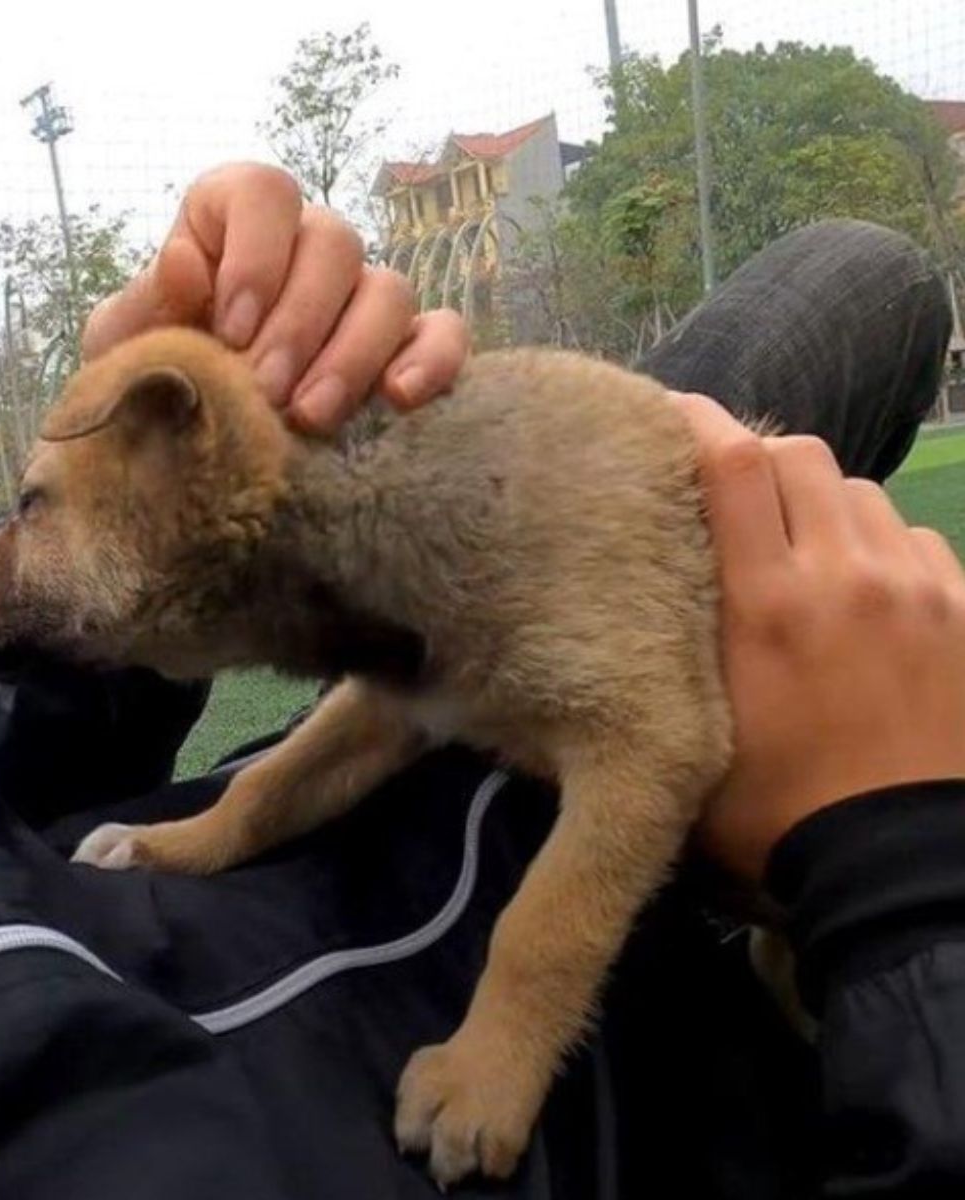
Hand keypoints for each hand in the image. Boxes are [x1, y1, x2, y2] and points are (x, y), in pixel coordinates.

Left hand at [82, 163, 469, 433]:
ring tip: (310, 416)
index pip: (266, 192)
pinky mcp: (404, 346)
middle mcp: (308, 245)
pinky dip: (432, 360)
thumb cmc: (156, 373)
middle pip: (335, 244)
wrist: (189, 435)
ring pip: (390, 290)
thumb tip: (183, 262)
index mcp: (236, 218)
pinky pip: (443, 333)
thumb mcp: (128, 342)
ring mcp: (362, 294)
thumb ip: (147, 303)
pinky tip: (399, 399)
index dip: (255, 255)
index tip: (230, 328)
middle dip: (300, 324)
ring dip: (352, 355)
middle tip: (265, 391)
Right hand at [673, 392, 964, 881]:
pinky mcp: (961, 612)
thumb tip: (644, 604)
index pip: (732, 467)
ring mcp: (915, 589)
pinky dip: (878, 544)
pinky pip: (914, 539)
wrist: (898, 865)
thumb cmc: (773, 814)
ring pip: (860, 492)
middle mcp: (843, 574)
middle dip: (759, 456)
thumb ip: (672, 657)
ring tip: (801, 545)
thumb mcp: (690, 738)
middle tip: (733, 491)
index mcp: (767, 604)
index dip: (697, 422)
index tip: (668, 412)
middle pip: (800, 455)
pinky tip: (865, 586)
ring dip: (820, 502)